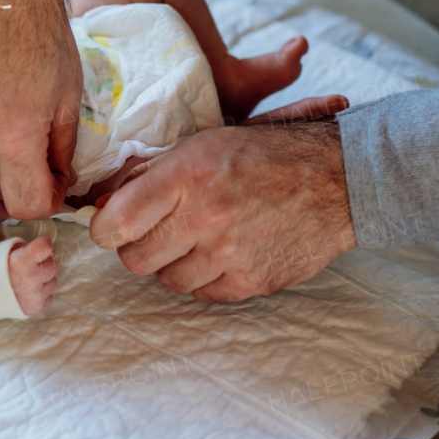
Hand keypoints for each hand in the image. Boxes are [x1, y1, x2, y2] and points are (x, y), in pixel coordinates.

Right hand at [8, 236, 57, 314]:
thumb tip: (52, 253)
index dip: (43, 245)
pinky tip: (27, 292)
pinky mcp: (36, 306)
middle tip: (29, 267)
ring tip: (27, 281)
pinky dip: (41, 294)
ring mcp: (35, 294)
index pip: (46, 246)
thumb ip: (30, 247)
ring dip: (43, 280)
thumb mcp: (7, 251)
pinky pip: (48, 297)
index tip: (38, 248)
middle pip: (52, 265)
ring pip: (52, 281)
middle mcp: (31, 278)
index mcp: (22, 260)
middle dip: (43, 264)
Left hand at [90, 108, 354, 301]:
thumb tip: (101, 203)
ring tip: (198, 239)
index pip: (114, 222)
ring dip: (174, 264)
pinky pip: (203, 294)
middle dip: (139, 246)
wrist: (337, 178)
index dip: (106, 227)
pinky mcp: (252, 281)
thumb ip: (150, 173)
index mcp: (187, 173)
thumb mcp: (203, 144)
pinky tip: (223, 252)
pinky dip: (206, 278)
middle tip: (160, 231)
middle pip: (135, 259)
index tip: (113, 225)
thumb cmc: (266, 154)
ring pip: (168, 281)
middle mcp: (205, 215)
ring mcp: (230, 253)